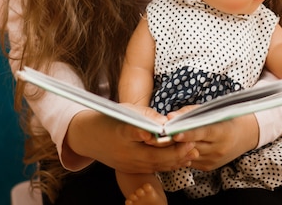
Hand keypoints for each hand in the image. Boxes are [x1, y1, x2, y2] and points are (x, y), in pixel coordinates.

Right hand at [65, 109, 198, 173]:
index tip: (167, 131)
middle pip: (153, 156)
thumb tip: (165, 122)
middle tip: (192, 143)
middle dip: (175, 152)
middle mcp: (125, 153)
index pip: (136, 132)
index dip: (153, 133)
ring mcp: (128, 165)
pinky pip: (153, 169)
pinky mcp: (131, 170)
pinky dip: (168, 164)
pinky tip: (181, 159)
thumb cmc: (109, 118)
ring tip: (193, 153)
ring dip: (176, 160)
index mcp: (121, 132)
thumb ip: (145, 115)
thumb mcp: (125, 110)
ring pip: (156, 165)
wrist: (87, 137)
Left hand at [169, 113, 258, 170]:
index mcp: (222, 132)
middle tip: (161, 135)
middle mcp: (219, 149)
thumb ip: (190, 113)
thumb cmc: (225, 118)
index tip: (174, 133)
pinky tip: (176, 147)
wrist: (244, 135)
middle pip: (192, 146)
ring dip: (176, 149)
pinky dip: (182, 154)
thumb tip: (170, 117)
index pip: (202, 133)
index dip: (187, 134)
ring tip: (164, 140)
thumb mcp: (211, 110)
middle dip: (175, 141)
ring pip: (189, 156)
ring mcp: (213, 160)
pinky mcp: (208, 167)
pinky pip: (190, 161)